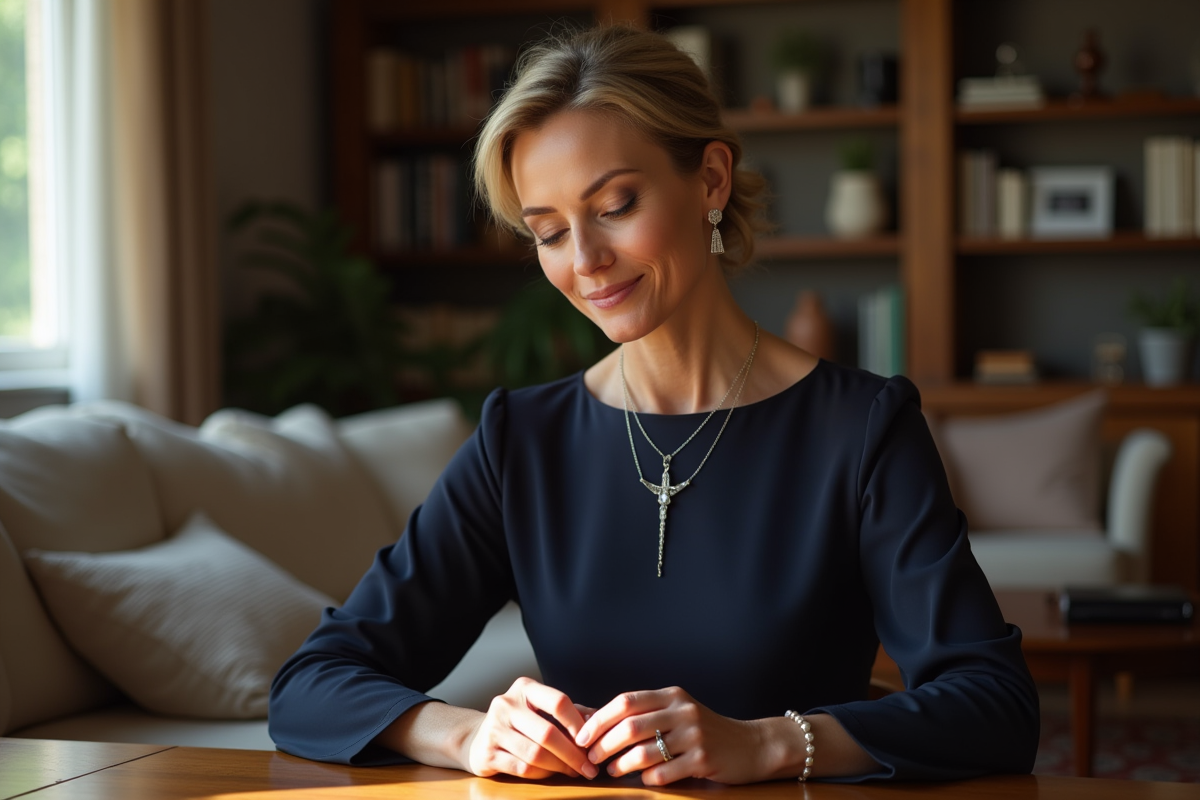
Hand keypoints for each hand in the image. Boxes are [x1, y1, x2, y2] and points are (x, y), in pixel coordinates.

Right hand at [464, 677, 598, 780]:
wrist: (478, 738)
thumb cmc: (520, 723)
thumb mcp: (542, 709)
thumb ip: (570, 711)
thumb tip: (599, 717)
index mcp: (524, 688)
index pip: (558, 701)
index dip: (578, 723)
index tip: (592, 741)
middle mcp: (506, 704)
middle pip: (548, 732)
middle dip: (573, 754)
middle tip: (589, 767)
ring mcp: (494, 729)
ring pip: (535, 754)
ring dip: (560, 766)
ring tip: (575, 771)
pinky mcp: (487, 753)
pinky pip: (522, 768)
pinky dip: (542, 773)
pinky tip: (553, 773)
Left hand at [573, 686, 769, 784]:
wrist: (751, 745)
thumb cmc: (705, 729)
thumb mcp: (678, 711)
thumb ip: (645, 714)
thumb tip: (597, 722)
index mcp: (672, 695)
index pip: (626, 702)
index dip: (599, 719)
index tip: (581, 736)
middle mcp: (682, 711)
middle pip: (630, 727)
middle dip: (603, 745)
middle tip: (590, 758)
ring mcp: (694, 735)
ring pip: (643, 752)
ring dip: (620, 764)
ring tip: (611, 770)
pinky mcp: (703, 760)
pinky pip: (662, 773)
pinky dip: (645, 778)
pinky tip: (641, 778)